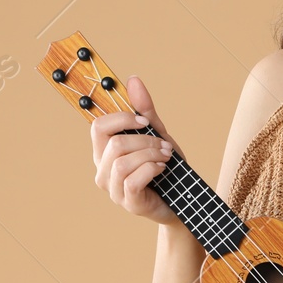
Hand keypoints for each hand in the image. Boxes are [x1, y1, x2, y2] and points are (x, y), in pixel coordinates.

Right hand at [90, 75, 183, 225]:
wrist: (184, 198)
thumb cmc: (165, 166)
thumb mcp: (157, 135)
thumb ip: (145, 111)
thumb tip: (132, 79)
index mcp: (104, 152)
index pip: (98, 127)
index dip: (122, 119)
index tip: (145, 121)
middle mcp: (103, 171)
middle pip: (114, 144)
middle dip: (145, 140)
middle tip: (164, 145)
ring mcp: (113, 190)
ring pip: (121, 163)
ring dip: (150, 155)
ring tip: (166, 157)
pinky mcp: (128, 203)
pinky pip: (132, 181)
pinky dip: (151, 169)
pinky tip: (162, 169)